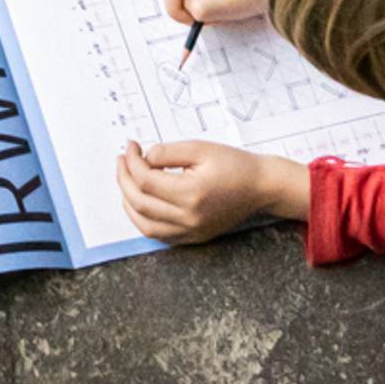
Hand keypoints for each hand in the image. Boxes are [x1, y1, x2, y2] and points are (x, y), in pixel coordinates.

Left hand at [116, 139, 307, 244]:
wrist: (261, 187)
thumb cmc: (235, 165)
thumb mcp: (200, 148)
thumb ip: (166, 153)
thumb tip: (142, 158)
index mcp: (191, 194)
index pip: (146, 181)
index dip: (132, 161)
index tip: (131, 146)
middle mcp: (189, 218)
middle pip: (140, 203)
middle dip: (124, 179)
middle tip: (123, 160)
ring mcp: (191, 232)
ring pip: (144, 225)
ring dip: (128, 202)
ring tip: (126, 180)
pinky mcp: (194, 237)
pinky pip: (159, 235)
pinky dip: (143, 219)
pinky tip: (140, 201)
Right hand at [160, 0, 270, 31]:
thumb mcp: (232, 5)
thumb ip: (203, 8)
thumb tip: (187, 9)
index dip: (178, 10)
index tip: (197, 21)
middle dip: (191, 10)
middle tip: (215, 16)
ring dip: (199, 8)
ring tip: (223, 10)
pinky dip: (204, 4)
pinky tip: (221, 4)